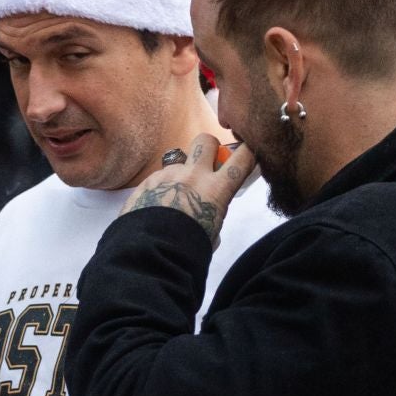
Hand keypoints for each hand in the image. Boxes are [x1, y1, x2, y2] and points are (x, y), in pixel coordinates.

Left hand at [122, 134, 254, 246]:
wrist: (150, 253)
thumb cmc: (187, 249)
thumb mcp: (212, 232)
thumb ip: (214, 212)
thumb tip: (208, 209)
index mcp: (216, 189)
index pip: (242, 158)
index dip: (248, 151)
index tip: (247, 152)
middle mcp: (193, 175)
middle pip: (205, 141)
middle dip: (209, 148)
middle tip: (206, 164)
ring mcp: (168, 175)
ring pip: (177, 161)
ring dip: (180, 173)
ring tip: (172, 195)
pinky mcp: (147, 181)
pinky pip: (158, 177)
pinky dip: (160, 187)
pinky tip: (155, 205)